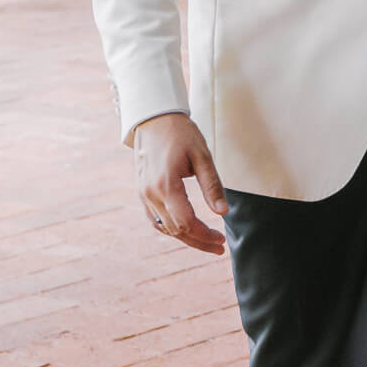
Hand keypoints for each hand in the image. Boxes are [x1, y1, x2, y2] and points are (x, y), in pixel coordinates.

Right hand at [134, 113, 227, 253]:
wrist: (154, 119)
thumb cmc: (181, 134)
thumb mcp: (202, 156)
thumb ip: (212, 186)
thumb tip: (223, 212)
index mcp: (165, 185)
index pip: (186, 222)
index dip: (204, 235)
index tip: (221, 240)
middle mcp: (150, 194)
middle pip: (175, 230)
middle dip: (198, 241)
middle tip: (219, 247)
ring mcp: (143, 194)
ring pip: (164, 228)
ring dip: (185, 237)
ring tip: (207, 242)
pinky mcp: (142, 192)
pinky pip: (155, 219)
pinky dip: (171, 228)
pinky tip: (187, 230)